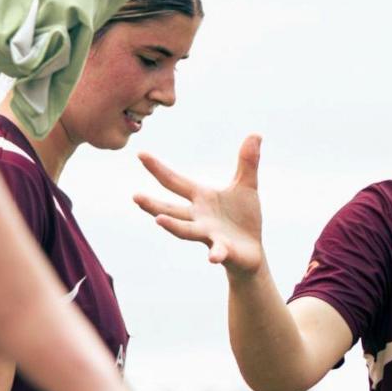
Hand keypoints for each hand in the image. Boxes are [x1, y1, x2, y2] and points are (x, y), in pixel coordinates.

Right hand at [135, 135, 264, 277]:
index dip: (158, 168)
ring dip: (173, 226)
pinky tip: (213, 257)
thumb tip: (256, 133)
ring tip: (159, 220)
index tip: (141, 154)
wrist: (252, 251)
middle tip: (135, 197)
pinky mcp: (223, 250)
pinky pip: (218, 251)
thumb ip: (247, 162)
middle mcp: (199, 217)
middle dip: (153, 204)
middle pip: (171, 209)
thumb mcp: (246, 186)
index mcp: (201, 198)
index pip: (175, 182)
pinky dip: (216, 253)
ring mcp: (209, 234)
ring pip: (187, 230)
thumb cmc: (244, 218)